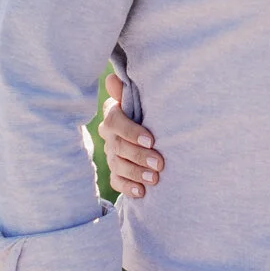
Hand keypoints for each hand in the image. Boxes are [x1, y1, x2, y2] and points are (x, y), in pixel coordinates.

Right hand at [99, 73, 163, 197]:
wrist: (154, 136)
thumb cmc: (149, 112)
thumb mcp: (142, 101)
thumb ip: (129, 92)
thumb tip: (112, 78)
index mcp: (114, 114)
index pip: (115, 121)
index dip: (132, 131)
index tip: (152, 140)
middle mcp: (109, 135)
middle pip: (118, 146)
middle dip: (139, 156)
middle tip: (160, 163)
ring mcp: (110, 155)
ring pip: (118, 165)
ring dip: (136, 173)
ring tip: (155, 179)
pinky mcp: (115, 173)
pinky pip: (116, 182)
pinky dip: (129, 188)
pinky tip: (142, 192)